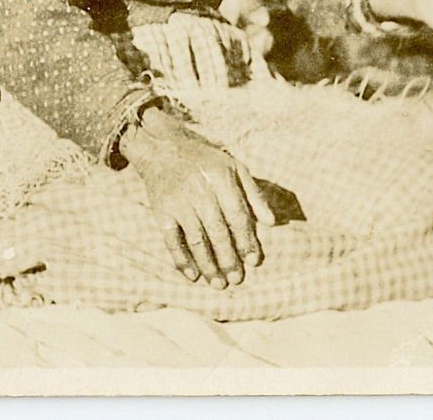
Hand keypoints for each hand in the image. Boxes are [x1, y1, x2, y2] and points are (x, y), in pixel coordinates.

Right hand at [119, 106, 276, 287]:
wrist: (162, 148)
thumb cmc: (204, 161)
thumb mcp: (234, 167)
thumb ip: (254, 194)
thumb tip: (272, 223)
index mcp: (221, 177)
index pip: (237, 215)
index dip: (246, 240)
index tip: (253, 261)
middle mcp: (199, 190)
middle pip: (217, 231)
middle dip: (228, 259)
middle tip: (237, 279)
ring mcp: (178, 201)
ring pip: (196, 240)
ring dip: (208, 265)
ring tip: (218, 284)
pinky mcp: (160, 211)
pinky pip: (171, 240)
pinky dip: (181, 259)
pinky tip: (192, 275)